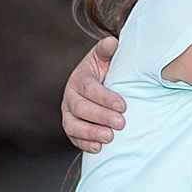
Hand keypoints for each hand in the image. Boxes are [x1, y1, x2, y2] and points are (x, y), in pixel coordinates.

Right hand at [62, 37, 125, 152]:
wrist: (97, 85)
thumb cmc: (104, 71)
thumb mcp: (105, 58)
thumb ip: (107, 51)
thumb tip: (112, 42)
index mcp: (79, 78)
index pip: (89, 88)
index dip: (105, 98)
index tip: (123, 105)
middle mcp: (70, 97)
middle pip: (81, 108)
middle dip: (101, 116)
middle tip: (121, 123)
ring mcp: (69, 114)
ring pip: (73, 125)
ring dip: (90, 132)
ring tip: (109, 138)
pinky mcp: (72, 128)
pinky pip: (74, 138)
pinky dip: (85, 144)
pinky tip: (99, 148)